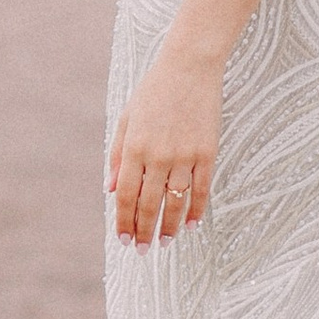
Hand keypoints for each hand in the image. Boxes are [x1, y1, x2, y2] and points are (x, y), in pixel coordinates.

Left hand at [109, 40, 223, 247]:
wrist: (189, 67)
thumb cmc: (154, 91)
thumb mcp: (126, 119)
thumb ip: (117, 155)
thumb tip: (110, 189)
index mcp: (134, 148)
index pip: (126, 195)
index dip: (124, 221)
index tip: (124, 239)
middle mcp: (158, 156)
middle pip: (149, 204)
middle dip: (144, 231)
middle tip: (143, 250)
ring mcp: (185, 155)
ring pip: (176, 202)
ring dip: (169, 226)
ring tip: (164, 242)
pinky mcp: (207, 152)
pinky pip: (201, 189)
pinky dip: (196, 210)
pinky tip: (191, 225)